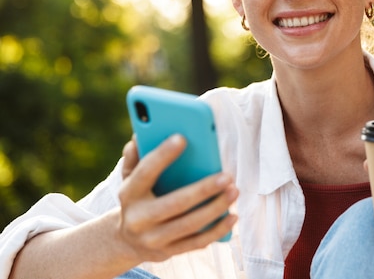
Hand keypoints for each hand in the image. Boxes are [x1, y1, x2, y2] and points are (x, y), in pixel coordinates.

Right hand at [117, 135, 237, 262]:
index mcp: (129, 194)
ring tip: (234, 191)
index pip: (145, 172)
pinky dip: (217, 230)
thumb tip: (140, 134)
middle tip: (227, 176)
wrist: (126, 240)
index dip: (162, 155)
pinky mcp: (168, 252)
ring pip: (189, 225)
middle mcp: (138, 219)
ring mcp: (153, 239)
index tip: (182, 138)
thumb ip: (136, 156)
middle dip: (203, 190)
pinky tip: (233, 215)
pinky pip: (196, 243)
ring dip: (216, 208)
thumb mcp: (130, 177)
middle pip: (175, 203)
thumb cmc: (138, 197)